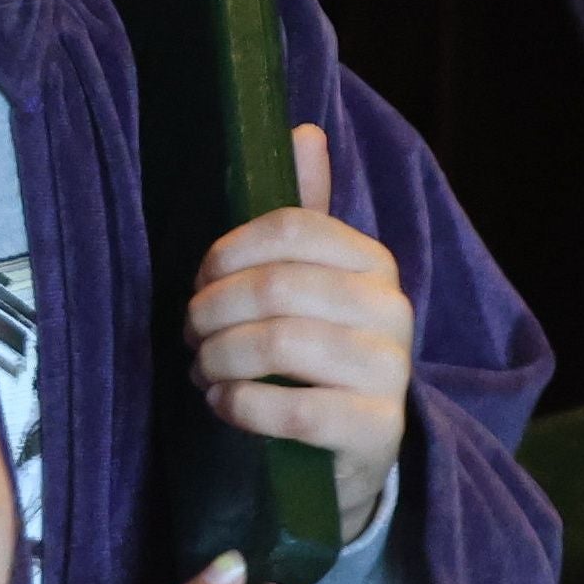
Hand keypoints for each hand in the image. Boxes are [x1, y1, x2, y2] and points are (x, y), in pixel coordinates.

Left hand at [188, 123, 412, 536]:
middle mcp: (392, 309)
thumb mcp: (310, 285)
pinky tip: (224, 404)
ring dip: (219, 359)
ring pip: (280, 343)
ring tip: (202, 371)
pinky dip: (241, 405)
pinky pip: (293, 409)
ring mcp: (390, 371)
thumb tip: (304, 131)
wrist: (354, 452)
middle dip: (212, 312)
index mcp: (373, 262)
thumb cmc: (317, 359)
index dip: (228, 253)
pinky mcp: (376, 430)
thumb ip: (304, 215)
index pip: (292, 229)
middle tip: (190, 335)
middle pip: (276, 286)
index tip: (200, 280)